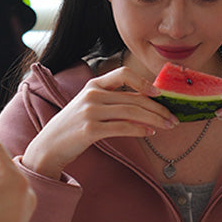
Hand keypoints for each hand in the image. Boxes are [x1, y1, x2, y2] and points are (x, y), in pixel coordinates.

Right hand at [22, 66, 177, 178]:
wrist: (48, 147)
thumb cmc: (73, 128)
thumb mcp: (89, 108)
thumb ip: (112, 103)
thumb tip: (145, 107)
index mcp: (92, 85)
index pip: (123, 74)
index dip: (144, 82)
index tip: (159, 93)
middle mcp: (92, 95)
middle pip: (134, 98)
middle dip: (158, 109)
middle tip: (173, 118)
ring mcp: (90, 112)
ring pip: (132, 112)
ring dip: (154, 120)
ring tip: (167, 126)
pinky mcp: (90, 130)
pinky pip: (123, 127)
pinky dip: (140, 130)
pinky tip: (149, 133)